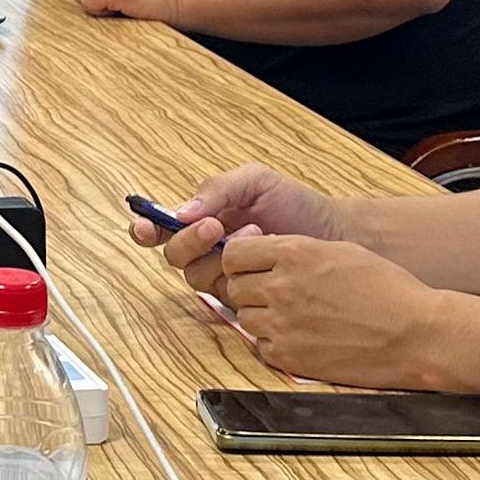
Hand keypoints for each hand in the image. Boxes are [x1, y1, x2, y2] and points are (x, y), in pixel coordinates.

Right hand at [133, 163, 358, 294]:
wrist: (335, 233)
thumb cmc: (295, 205)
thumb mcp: (255, 182)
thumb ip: (216, 189)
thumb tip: (180, 213)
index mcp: (201, 219)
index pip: (159, 229)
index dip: (144, 231)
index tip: (144, 228)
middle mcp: (206, 251)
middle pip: (174, 257)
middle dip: (188, 242)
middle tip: (214, 226)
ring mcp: (224, 276)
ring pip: (197, 278)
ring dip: (221, 256)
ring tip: (256, 233)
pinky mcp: (244, 298)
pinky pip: (226, 296)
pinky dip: (242, 274)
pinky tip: (266, 254)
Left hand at [212, 230, 459, 389]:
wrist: (416, 334)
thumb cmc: (388, 290)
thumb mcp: (340, 251)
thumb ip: (297, 250)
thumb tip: (265, 252)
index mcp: (294, 253)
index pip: (234, 253)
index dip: (241, 259)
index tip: (251, 265)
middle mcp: (281, 286)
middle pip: (234, 285)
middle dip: (249, 287)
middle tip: (272, 292)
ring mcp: (282, 324)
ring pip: (244, 316)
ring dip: (261, 315)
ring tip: (292, 315)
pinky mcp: (289, 357)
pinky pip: (261, 346)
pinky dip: (274, 342)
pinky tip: (300, 336)